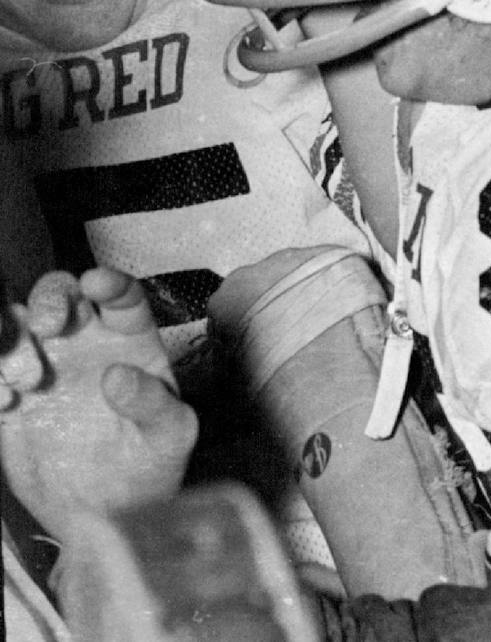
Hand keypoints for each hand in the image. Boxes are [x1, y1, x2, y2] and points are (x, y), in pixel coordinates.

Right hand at [0, 269, 195, 545]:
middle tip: (50, 327)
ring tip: (25, 380)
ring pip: (14, 322)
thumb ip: (153, 403)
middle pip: (59, 293)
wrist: (105, 513)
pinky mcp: (9, 397)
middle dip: (50, 298)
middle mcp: (84, 343)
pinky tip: (7, 404)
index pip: (121, 296)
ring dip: (9, 335)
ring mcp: (42, 365)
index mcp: (130, 341)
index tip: (96, 283)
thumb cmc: (151, 466)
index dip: (109, 281)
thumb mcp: (170, 437)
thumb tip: (119, 375)